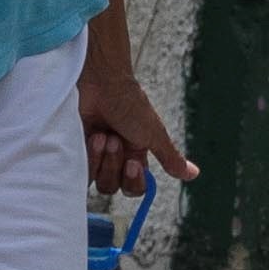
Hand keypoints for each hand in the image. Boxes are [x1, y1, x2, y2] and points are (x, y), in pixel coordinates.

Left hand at [76, 48, 195, 202]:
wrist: (101, 81)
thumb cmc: (129, 103)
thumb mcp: (154, 133)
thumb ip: (171, 157)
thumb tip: (194, 174)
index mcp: (134, 156)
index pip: (135, 188)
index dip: (134, 180)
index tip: (132, 162)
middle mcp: (114, 158)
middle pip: (113, 186)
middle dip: (114, 165)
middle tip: (115, 140)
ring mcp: (92, 154)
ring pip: (96, 180)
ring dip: (102, 158)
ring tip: (102, 134)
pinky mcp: (73, 148)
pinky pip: (78, 172)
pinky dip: (88, 156)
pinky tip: (92, 135)